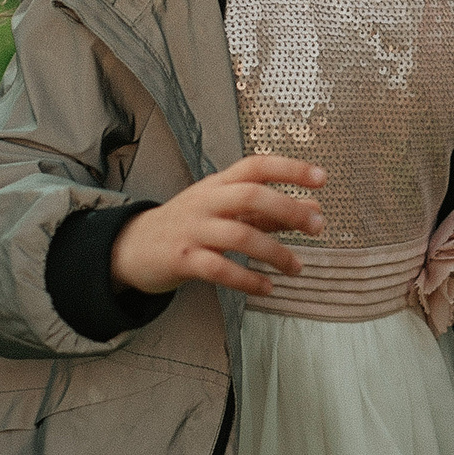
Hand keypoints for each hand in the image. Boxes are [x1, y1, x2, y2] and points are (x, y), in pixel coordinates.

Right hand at [111, 156, 326, 296]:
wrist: (132, 247)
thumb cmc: (189, 225)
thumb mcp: (226, 211)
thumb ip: (268, 211)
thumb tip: (314, 209)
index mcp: (217, 184)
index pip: (256, 166)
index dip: (290, 168)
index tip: (322, 178)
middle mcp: (206, 201)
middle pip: (250, 195)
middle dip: (288, 209)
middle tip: (317, 227)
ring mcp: (193, 230)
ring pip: (239, 234)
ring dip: (275, 253)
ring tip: (297, 268)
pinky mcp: (183, 260)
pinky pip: (220, 269)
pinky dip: (248, 280)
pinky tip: (267, 288)